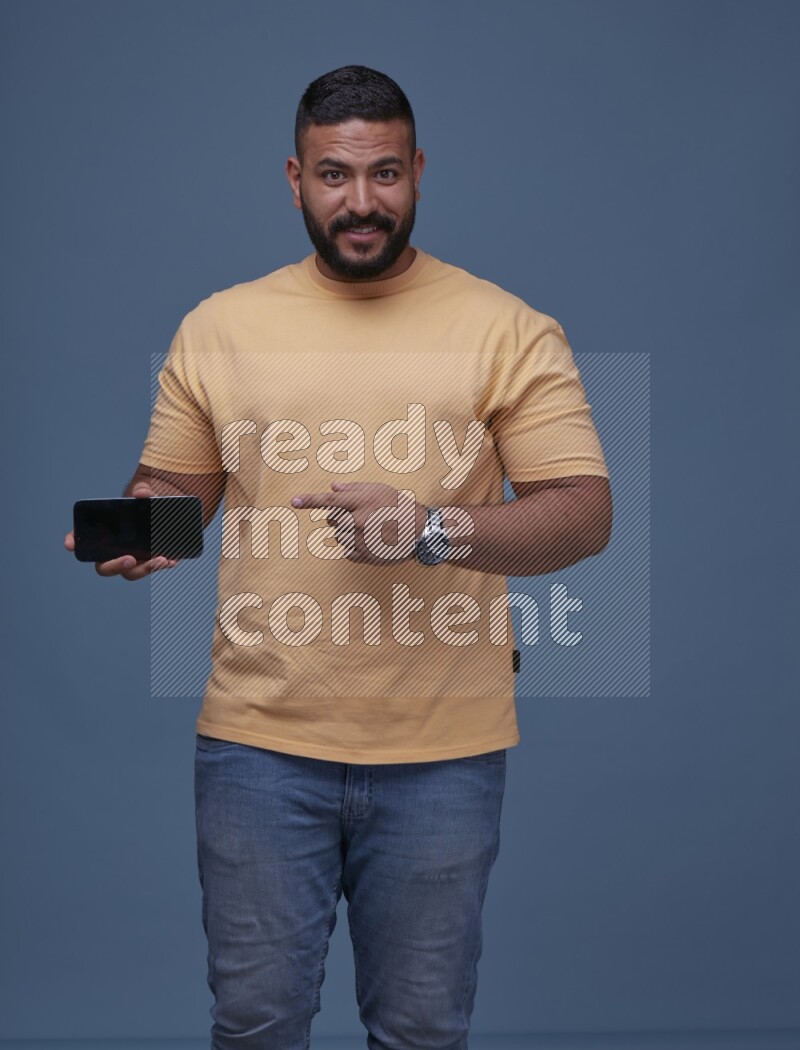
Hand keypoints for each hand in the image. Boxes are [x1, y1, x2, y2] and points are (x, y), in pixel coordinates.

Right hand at [64, 481, 179, 579]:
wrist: (167, 508)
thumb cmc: (145, 500)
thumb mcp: (144, 491)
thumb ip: (142, 490)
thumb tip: (142, 493)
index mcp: (103, 532)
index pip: (81, 538)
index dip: (73, 540)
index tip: (71, 544)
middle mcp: (113, 551)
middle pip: (106, 566)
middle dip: (116, 565)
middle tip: (130, 559)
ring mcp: (131, 558)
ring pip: (132, 571)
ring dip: (145, 568)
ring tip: (160, 559)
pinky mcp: (149, 561)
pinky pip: (152, 567)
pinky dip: (161, 565)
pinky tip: (171, 560)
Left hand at [291, 481, 426, 564]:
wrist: (420, 532)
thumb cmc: (400, 507)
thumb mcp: (380, 489)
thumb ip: (354, 488)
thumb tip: (333, 488)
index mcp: (361, 502)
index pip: (329, 501)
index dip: (309, 501)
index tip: (293, 501)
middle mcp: (358, 521)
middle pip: (332, 519)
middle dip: (340, 516)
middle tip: (360, 515)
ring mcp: (360, 540)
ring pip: (339, 535)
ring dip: (348, 531)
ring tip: (369, 528)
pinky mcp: (364, 555)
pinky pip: (347, 550)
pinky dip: (354, 546)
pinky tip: (371, 541)